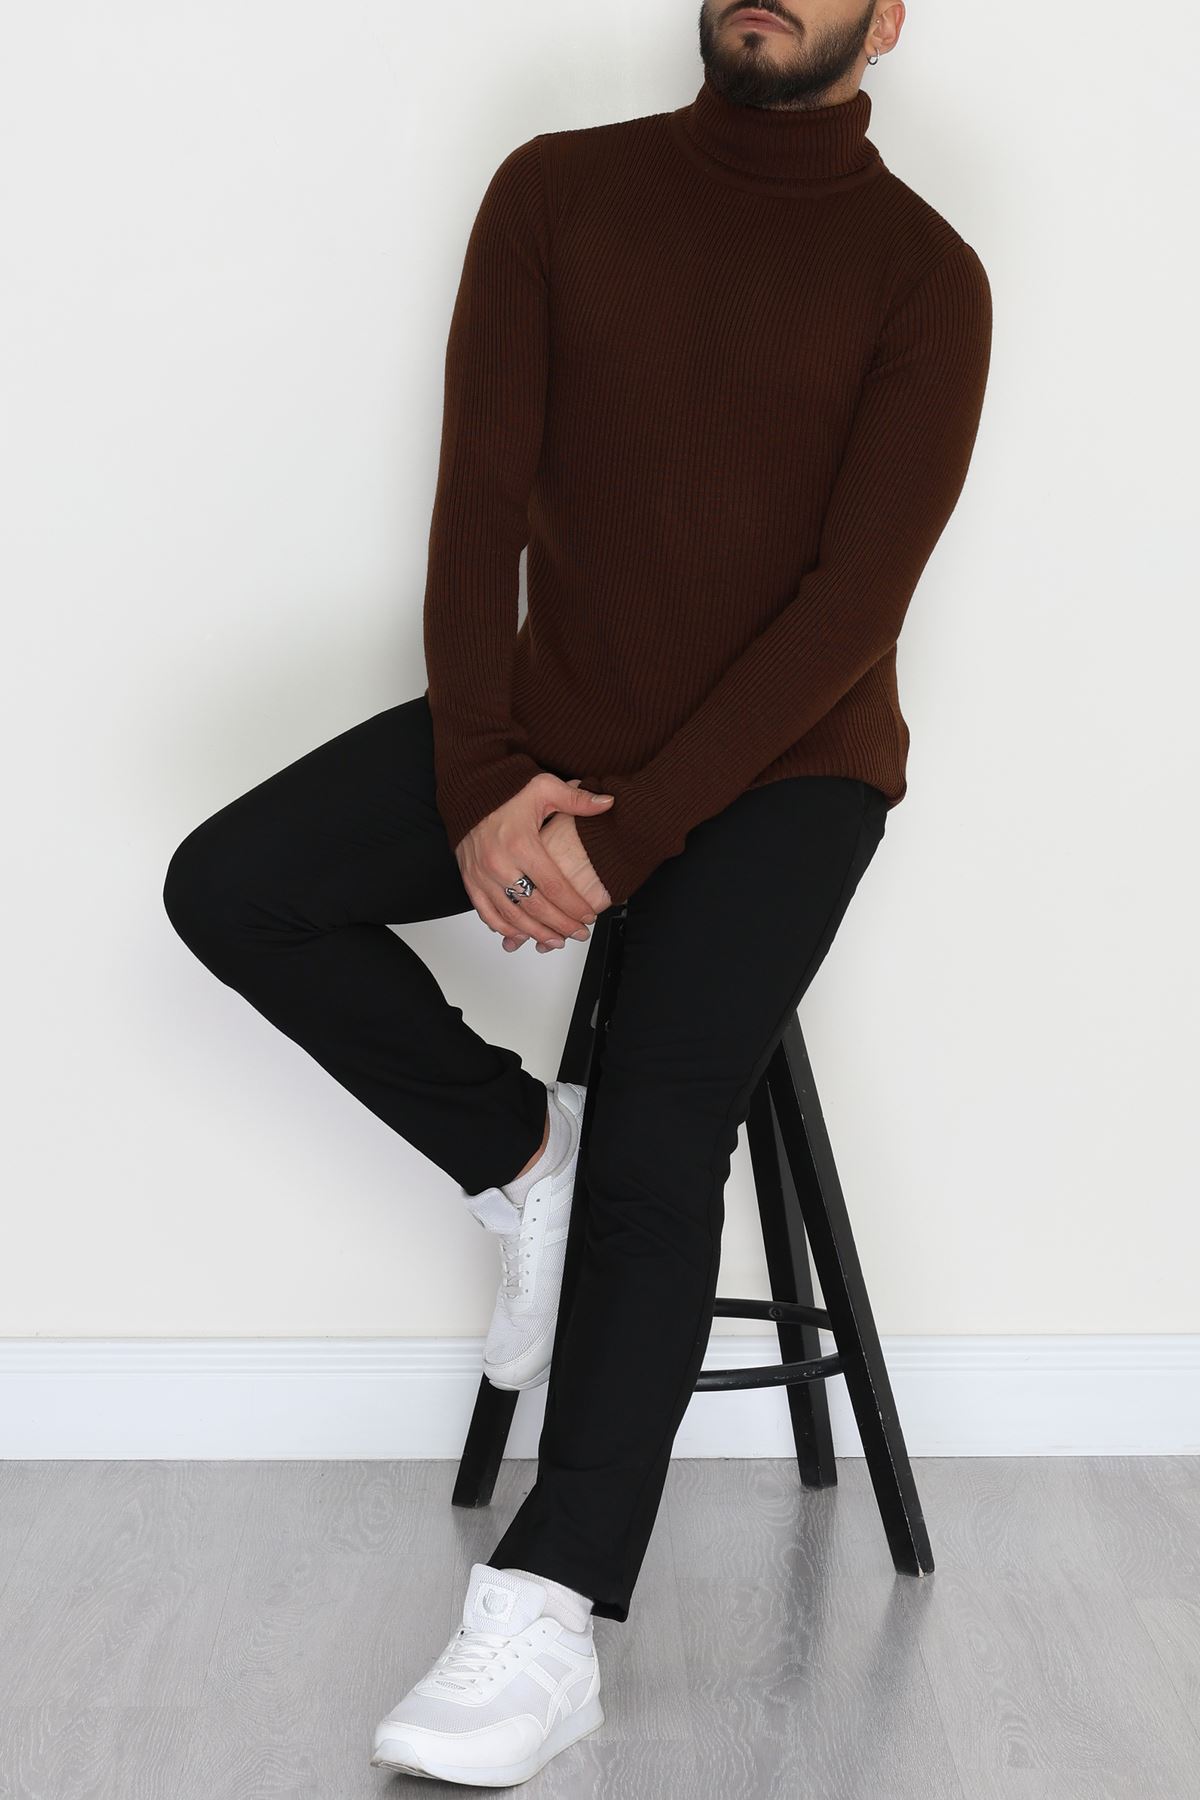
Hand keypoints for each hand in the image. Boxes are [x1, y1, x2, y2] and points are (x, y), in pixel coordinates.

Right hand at [454, 772, 613, 952]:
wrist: (469, 791)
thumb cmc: (506, 791)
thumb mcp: (544, 788)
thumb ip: (577, 800)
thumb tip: (608, 803)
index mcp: (520, 844)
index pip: (553, 886)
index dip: (574, 906)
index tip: (589, 916)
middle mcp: (499, 863)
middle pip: (535, 907)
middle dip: (561, 925)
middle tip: (579, 933)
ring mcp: (482, 875)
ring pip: (512, 916)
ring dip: (536, 933)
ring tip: (557, 940)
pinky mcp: (470, 880)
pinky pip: (487, 913)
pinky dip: (505, 928)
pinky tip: (522, 935)